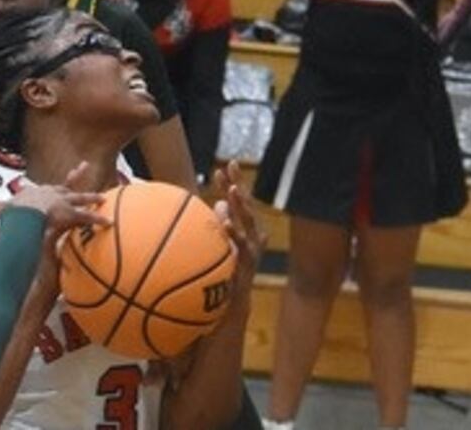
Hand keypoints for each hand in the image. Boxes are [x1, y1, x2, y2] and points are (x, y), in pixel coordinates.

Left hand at [211, 161, 266, 316]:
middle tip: (231, 166)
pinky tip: (226, 224)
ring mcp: (251, 249)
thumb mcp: (223, 245)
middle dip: (239, 184)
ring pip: (248, 222)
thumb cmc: (225, 273)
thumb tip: (218, 204)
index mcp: (245, 229)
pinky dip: (234, 234)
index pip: (240, 200)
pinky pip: (240, 246)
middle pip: (247, 204)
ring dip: (241, 204)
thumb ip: (222, 223)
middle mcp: (252, 235)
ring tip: (232, 190)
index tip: (225, 164)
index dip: (234, 182)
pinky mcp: (247, 263)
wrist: (231, 307)